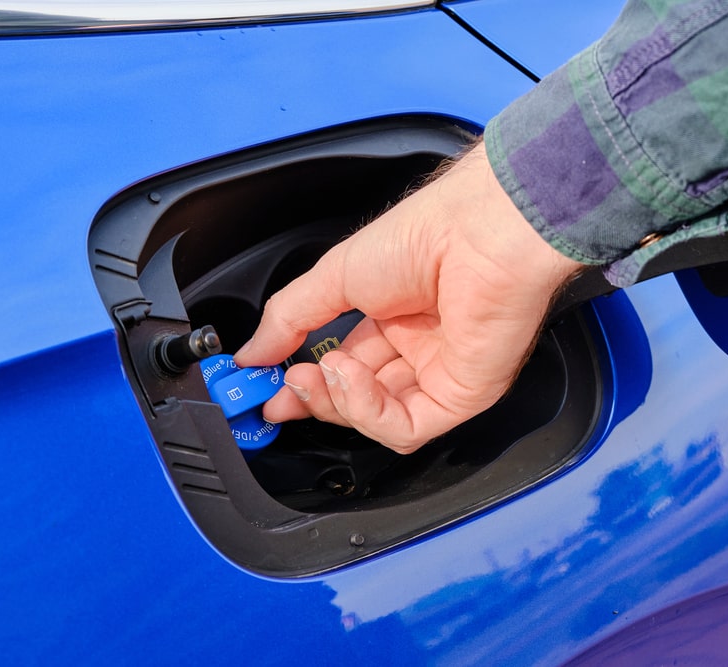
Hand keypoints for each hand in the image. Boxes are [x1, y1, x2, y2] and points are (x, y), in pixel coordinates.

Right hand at [234, 142, 584, 452]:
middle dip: (314, 399)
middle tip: (278, 393)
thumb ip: (289, 319)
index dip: (305, 382)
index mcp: (396, 316)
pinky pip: (407, 427)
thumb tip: (251, 353)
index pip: (344, 365)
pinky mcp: (463, 396)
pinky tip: (347, 378)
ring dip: (337, 403)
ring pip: (380, 420)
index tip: (264, 388)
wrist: (475, 232)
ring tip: (316, 372)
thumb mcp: (334, 276)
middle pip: (359, 398)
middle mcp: (422, 347)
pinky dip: (367, 412)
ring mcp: (443, 373)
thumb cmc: (424, 235)